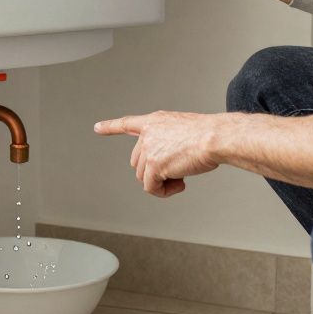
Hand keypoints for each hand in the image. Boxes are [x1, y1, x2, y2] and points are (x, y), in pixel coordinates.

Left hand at [93, 110, 223, 197]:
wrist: (214, 138)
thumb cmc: (208, 135)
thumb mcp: (184, 130)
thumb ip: (169, 142)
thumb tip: (169, 163)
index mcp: (156, 121)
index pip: (128, 123)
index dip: (111, 126)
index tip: (98, 127)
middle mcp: (148, 133)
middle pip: (139, 161)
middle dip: (154, 171)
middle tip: (176, 172)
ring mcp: (148, 149)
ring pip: (144, 177)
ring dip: (161, 182)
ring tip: (181, 177)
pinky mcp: (153, 166)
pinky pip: (151, 188)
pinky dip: (164, 192)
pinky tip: (180, 184)